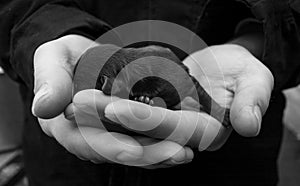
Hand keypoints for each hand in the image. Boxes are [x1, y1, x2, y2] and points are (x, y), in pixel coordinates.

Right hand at [32, 35, 192, 167]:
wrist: (81, 58)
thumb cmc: (66, 57)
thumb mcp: (52, 59)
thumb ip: (50, 81)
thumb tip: (43, 108)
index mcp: (65, 125)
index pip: (86, 142)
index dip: (109, 148)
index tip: (134, 151)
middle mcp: (87, 137)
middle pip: (117, 153)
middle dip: (147, 156)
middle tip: (176, 153)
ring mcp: (107, 135)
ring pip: (134, 150)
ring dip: (160, 154)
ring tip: (186, 152)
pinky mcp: (122, 130)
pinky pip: (142, 140)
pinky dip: (162, 143)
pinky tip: (184, 144)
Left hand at [71, 44, 272, 150]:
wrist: (224, 65)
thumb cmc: (241, 71)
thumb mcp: (255, 78)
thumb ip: (253, 99)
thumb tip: (248, 125)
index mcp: (206, 131)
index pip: (173, 130)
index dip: (146, 120)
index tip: (113, 108)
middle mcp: (181, 135)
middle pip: (143, 130)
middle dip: (111, 119)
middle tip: (78, 103)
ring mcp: (166, 126)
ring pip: (130, 125)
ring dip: (100, 115)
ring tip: (74, 101)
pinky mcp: (154, 114)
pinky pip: (127, 113)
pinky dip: (105, 107)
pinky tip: (84, 97)